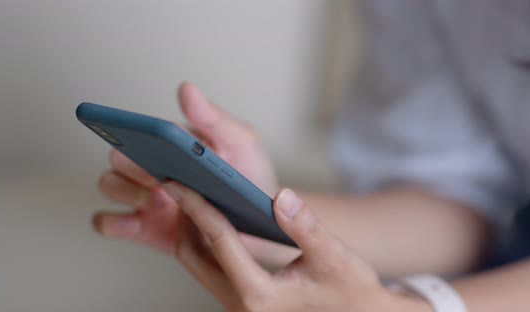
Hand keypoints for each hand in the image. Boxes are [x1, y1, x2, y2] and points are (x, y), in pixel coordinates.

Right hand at [93, 82, 281, 255]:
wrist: (260, 223)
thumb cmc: (248, 178)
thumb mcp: (240, 143)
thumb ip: (213, 118)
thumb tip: (186, 89)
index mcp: (170, 143)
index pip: (138, 130)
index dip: (133, 132)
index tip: (145, 140)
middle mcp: (151, 166)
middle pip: (118, 157)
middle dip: (133, 165)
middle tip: (159, 175)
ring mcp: (144, 197)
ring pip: (109, 185)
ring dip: (126, 190)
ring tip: (158, 200)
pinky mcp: (142, 228)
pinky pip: (107, 222)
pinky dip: (112, 221)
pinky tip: (136, 222)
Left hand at [163, 183, 431, 311]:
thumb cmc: (351, 291)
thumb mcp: (334, 257)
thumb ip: (306, 226)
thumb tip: (282, 196)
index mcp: (259, 295)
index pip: (218, 241)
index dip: (196, 206)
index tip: (178, 181)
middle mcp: (240, 306)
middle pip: (193, 256)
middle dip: (185, 218)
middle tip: (181, 183)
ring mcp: (237, 307)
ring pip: (197, 265)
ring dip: (192, 231)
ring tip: (194, 196)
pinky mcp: (241, 303)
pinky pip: (209, 269)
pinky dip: (205, 243)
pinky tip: (213, 218)